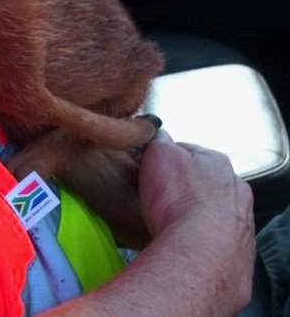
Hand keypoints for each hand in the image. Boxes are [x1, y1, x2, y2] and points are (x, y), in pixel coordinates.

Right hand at [139, 130, 255, 311]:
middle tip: (160, 200)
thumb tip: (159, 135)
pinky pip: (217, 238)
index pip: (186, 151)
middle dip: (183, 188)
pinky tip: (187, 244)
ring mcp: (241, 220)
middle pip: (202, 182)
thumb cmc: (179, 199)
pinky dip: (204, 239)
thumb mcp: (158, 153)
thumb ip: (159, 140)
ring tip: (172, 225)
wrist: (201, 255)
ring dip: (196, 214)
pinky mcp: (240, 251)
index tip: (149, 171)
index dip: (164, 160)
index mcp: (216, 160)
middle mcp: (236, 187)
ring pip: (213, 210)